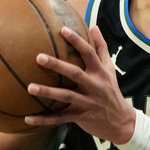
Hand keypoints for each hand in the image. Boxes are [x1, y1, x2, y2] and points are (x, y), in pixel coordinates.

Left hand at [24, 25, 136, 143]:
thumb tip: (94, 27)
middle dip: (57, 66)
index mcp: (100, 73)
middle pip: (75, 73)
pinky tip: (28, 118)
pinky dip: (44, 119)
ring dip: (48, 92)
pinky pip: (60, 118)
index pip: (89, 54)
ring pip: (66, 96)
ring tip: (30, 87)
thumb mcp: (110, 70)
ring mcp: (87, 102)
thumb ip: (101, 48)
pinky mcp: (81, 117)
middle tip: (39, 57)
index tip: (63, 30)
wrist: (121, 122)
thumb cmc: (111, 91)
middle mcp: (94, 86)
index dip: (77, 41)